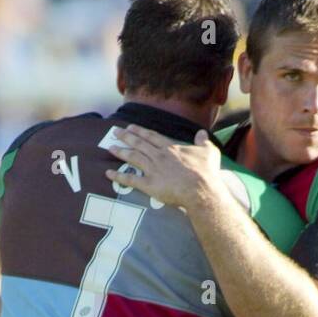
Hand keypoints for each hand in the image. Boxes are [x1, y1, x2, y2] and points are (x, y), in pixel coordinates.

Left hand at [105, 126, 221, 209]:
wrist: (200, 190)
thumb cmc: (206, 171)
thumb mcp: (208, 151)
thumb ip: (203, 141)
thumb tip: (202, 133)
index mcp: (171, 148)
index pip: (152, 137)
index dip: (140, 131)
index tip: (130, 127)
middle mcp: (158, 156)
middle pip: (139, 144)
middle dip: (126, 137)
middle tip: (115, 132)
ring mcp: (153, 170)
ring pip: (133, 157)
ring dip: (121, 152)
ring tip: (110, 147)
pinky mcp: (149, 185)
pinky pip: (131, 179)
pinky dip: (119, 176)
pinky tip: (109, 173)